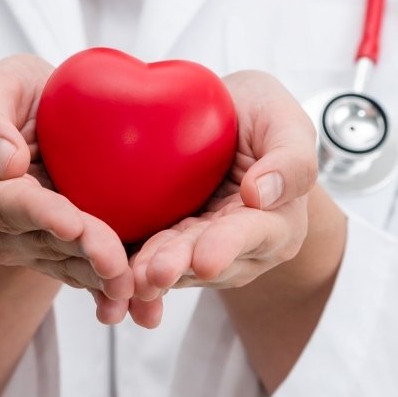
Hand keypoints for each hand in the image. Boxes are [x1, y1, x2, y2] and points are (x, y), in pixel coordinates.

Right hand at [0, 55, 134, 323]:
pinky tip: (142, 307)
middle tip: (116, 261)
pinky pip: (89, 277)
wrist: (41, 125)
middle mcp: (0, 228)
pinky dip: (114, 292)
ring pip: (70, 266)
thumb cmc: (17, 101)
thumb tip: (4, 162)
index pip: (5, 203)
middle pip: (43, 242)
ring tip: (136, 289)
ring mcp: (33, 247)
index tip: (69, 221)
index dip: (38, 213)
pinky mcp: (66, 257)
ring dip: (101, 280)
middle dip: (82, 253)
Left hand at [128, 70, 320, 310]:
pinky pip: (145, 256)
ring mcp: (199, 247)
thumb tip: (262, 194)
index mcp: (275, 222)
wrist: (223, 118)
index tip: (205, 260)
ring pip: (173, 265)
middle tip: (153, 274)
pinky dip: (127, 267)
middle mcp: (239, 246)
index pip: (251, 235)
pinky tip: (107, 276)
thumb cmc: (262, 117)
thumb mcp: (286, 122)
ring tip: (127, 279)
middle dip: (178, 267)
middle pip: (205, 258)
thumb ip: (290, 158)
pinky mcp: (164, 242)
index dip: (227, 247)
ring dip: (149, 274)